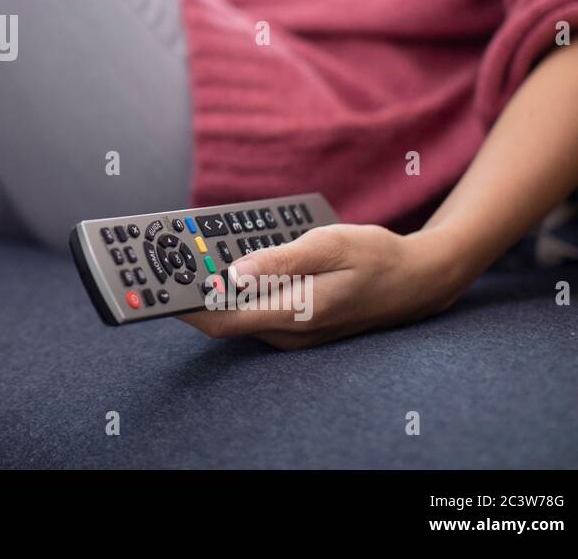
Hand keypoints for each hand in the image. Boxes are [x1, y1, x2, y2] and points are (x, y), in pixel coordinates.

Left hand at [179, 224, 466, 348]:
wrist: (420, 279)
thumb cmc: (376, 257)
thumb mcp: (329, 246)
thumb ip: (280, 261)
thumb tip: (232, 274)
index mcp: (294, 314)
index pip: (222, 321)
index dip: (183, 306)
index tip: (157, 285)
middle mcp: (288, 332)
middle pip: (224, 316)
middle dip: (196, 287)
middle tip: (173, 250)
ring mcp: (293, 332)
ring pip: (240, 311)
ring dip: (218, 284)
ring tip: (198, 245)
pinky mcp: (297, 324)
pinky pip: (257, 308)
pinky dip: (241, 286)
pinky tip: (237, 258)